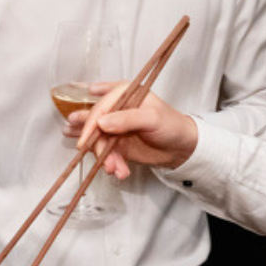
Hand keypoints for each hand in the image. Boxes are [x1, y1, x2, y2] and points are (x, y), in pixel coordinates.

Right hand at [73, 85, 198, 178]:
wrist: (181, 148)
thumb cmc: (172, 125)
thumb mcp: (152, 118)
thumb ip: (127, 118)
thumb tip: (102, 122)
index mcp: (124, 94)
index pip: (101, 107)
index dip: (90, 124)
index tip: (84, 142)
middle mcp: (116, 109)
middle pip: (95, 127)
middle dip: (98, 147)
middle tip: (104, 161)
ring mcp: (114, 127)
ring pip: (99, 142)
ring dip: (105, 158)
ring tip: (114, 169)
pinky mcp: (115, 143)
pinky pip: (105, 154)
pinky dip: (111, 164)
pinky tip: (119, 171)